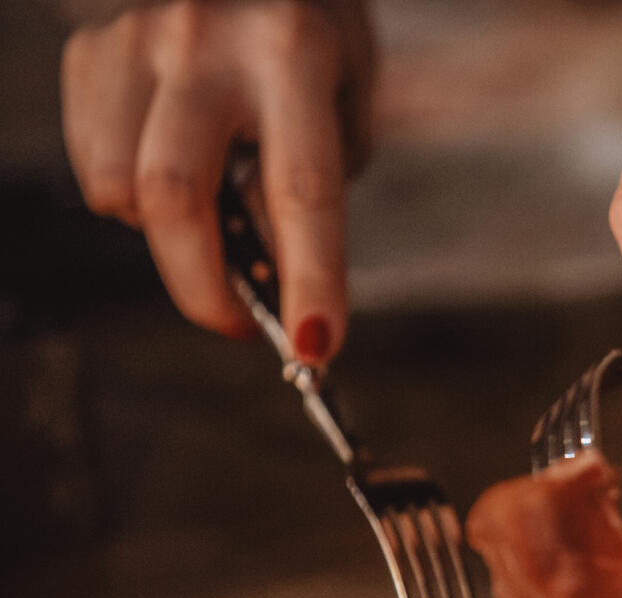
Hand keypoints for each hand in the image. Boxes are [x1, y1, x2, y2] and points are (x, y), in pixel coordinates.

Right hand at [60, 0, 374, 364]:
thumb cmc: (315, 48)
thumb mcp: (344, 109)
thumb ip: (307, 190)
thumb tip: (266, 280)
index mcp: (293, 53)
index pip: (301, 189)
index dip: (310, 279)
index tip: (316, 346)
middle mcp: (206, 40)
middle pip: (176, 198)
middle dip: (204, 288)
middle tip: (239, 323)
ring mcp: (136, 40)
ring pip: (119, 190)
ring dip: (163, 237)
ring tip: (209, 215)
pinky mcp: (91, 49)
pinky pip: (94, 163)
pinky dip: (131, 195)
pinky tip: (175, 166)